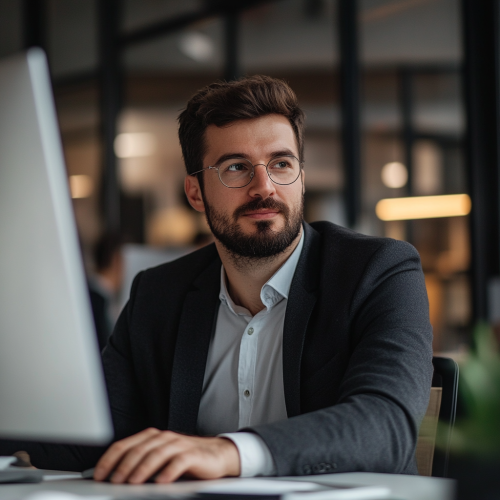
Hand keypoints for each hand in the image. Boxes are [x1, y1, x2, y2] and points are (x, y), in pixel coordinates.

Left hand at [93, 428, 240, 483]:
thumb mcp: (158, 459)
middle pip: (139, 449)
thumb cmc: (183, 459)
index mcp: (152, 437)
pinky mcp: (193, 455)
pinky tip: (161, 481)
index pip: (125, 445)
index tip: (98, 474)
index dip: (110, 459)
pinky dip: (169, 471)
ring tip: (133, 482)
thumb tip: (113, 477)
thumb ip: (140, 463)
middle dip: (124, 466)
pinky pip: (179, 461)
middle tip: (114, 481)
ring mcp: (179, 445)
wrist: (215, 455)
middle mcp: (164, 438)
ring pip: (157, 453)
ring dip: (143, 469)